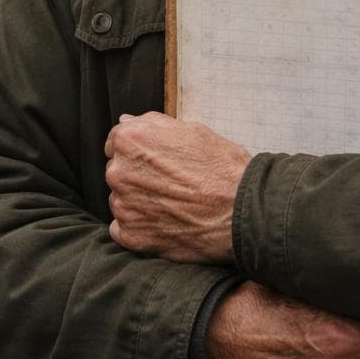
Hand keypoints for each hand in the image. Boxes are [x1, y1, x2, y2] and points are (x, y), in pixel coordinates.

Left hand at [103, 111, 251, 263]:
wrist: (242, 210)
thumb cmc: (222, 168)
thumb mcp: (192, 130)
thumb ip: (152, 124)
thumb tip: (128, 122)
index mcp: (131, 140)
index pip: (116, 142)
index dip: (138, 151)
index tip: (154, 162)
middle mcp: (119, 171)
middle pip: (119, 172)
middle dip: (139, 176)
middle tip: (171, 185)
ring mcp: (123, 206)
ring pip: (121, 200)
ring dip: (139, 202)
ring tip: (173, 205)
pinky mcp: (131, 235)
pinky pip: (123, 229)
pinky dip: (140, 228)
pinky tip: (165, 224)